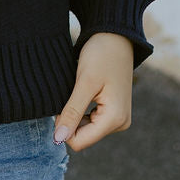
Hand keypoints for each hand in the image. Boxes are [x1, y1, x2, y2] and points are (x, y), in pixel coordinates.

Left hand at [53, 32, 134, 150]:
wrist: (116, 38)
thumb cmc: (102, 55)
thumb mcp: (84, 83)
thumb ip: (72, 112)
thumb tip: (59, 138)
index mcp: (115, 119)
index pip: (79, 142)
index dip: (63, 126)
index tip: (62, 103)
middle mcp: (120, 123)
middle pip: (82, 137)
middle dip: (70, 120)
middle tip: (71, 94)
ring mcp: (118, 119)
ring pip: (85, 130)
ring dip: (75, 114)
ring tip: (78, 91)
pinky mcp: (114, 113)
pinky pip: (91, 121)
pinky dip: (81, 110)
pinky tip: (83, 93)